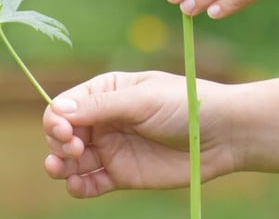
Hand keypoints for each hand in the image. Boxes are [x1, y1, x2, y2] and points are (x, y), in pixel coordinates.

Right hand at [43, 70, 236, 196]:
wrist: (220, 135)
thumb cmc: (183, 104)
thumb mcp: (142, 99)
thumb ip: (102, 106)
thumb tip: (59, 110)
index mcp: (106, 91)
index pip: (66, 104)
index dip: (57, 118)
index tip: (64, 130)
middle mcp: (104, 119)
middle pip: (64, 133)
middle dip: (59, 141)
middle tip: (73, 148)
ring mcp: (111, 148)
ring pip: (72, 160)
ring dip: (60, 165)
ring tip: (65, 168)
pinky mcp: (121, 175)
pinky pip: (90, 183)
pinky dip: (78, 187)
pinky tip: (77, 186)